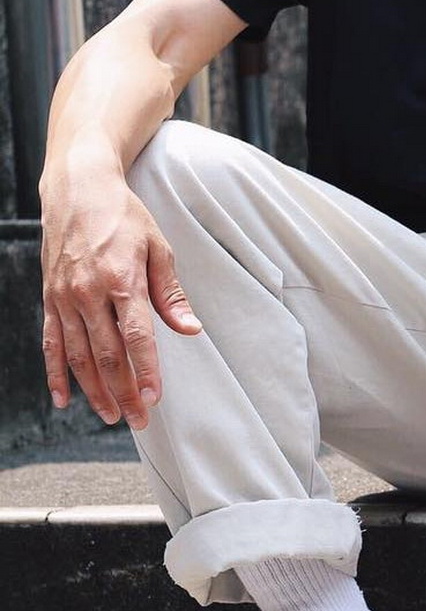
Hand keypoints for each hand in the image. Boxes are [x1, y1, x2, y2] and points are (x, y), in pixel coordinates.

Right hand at [40, 167, 200, 429]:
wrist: (77, 189)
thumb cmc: (124, 218)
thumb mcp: (159, 249)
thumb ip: (172, 295)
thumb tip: (191, 329)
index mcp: (121, 281)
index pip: (137, 337)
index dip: (146, 371)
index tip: (155, 398)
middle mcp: (88, 294)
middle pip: (107, 355)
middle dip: (123, 392)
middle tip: (138, 420)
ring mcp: (64, 298)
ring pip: (79, 356)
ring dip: (95, 390)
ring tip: (112, 416)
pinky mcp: (49, 299)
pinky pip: (51, 343)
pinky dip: (56, 373)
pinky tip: (65, 399)